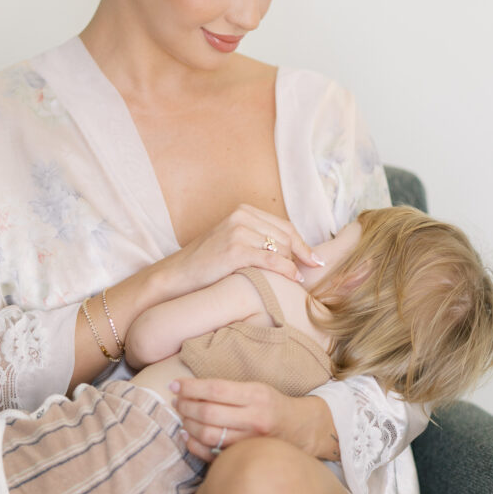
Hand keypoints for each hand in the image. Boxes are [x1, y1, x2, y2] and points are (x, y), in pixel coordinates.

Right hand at [157, 204, 322, 300]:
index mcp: (243, 211)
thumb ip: (258, 239)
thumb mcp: (233, 241)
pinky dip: (287, 271)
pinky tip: (294, 280)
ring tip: (292, 282)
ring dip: (291, 267)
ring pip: (281, 249)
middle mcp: (242, 216)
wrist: (176, 276)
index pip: (285, 226)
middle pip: (286, 238)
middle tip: (302, 277)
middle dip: (296, 259)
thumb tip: (294, 252)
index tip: (315, 261)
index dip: (303, 245)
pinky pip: (272, 260)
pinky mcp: (235, 250)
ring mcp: (238, 231)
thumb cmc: (207, 265)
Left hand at [169, 377, 334, 462]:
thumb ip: (228, 389)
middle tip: (176, 401)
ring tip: (182, 416)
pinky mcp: (245, 457)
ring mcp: (250, 441)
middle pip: (209, 413)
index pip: (216, 389)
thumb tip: (190, 388)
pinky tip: (187, 435)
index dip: (191, 387)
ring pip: (208, 435)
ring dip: (188, 424)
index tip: (174, 385)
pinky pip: (212, 454)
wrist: (300, 430)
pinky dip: (194, 445)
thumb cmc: (272, 405)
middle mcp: (254, 419)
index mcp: (257, 396)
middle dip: (186, 406)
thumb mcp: (257, 388)